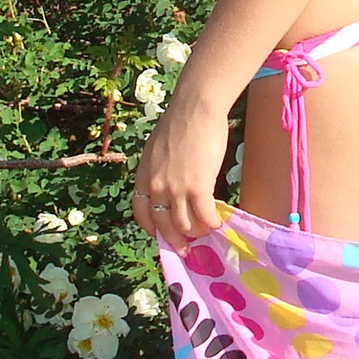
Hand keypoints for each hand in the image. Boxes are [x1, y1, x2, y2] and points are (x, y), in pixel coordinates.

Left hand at [131, 97, 230, 245]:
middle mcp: (156, 188)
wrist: (195, 109)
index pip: (141, 213)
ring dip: (197, 232)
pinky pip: (204, 216)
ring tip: (206, 231)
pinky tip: (218, 223)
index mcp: (143, 177)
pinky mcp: (198, 188)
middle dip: (175, 241)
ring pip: (185, 225)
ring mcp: (176, 190)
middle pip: (163, 226)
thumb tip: (170, 185)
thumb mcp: (157, 150)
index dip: (152, 229)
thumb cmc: (180, 122)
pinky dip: (211, 223)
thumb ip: (159, 171)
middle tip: (186, 249)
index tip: (161, 235)